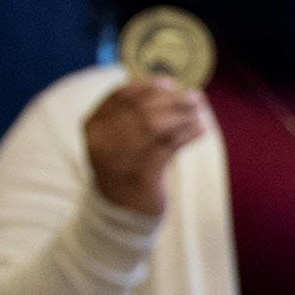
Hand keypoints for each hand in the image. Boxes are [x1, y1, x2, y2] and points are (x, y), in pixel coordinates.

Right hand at [83, 78, 205, 216]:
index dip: (148, 86)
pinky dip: (188, 134)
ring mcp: (120, 158)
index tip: (170, 83)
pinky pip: (170, 146)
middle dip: (172, 99)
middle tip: (195, 97)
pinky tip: (201, 130)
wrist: (121, 211)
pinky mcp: (142, 175)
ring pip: (156, 125)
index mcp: (93, 126)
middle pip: (141, 108)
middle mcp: (102, 141)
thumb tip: (169, 85)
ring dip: (183, 115)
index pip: (121, 96)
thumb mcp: (119, 137)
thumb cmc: (126, 165)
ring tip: (199, 112)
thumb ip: (133, 112)